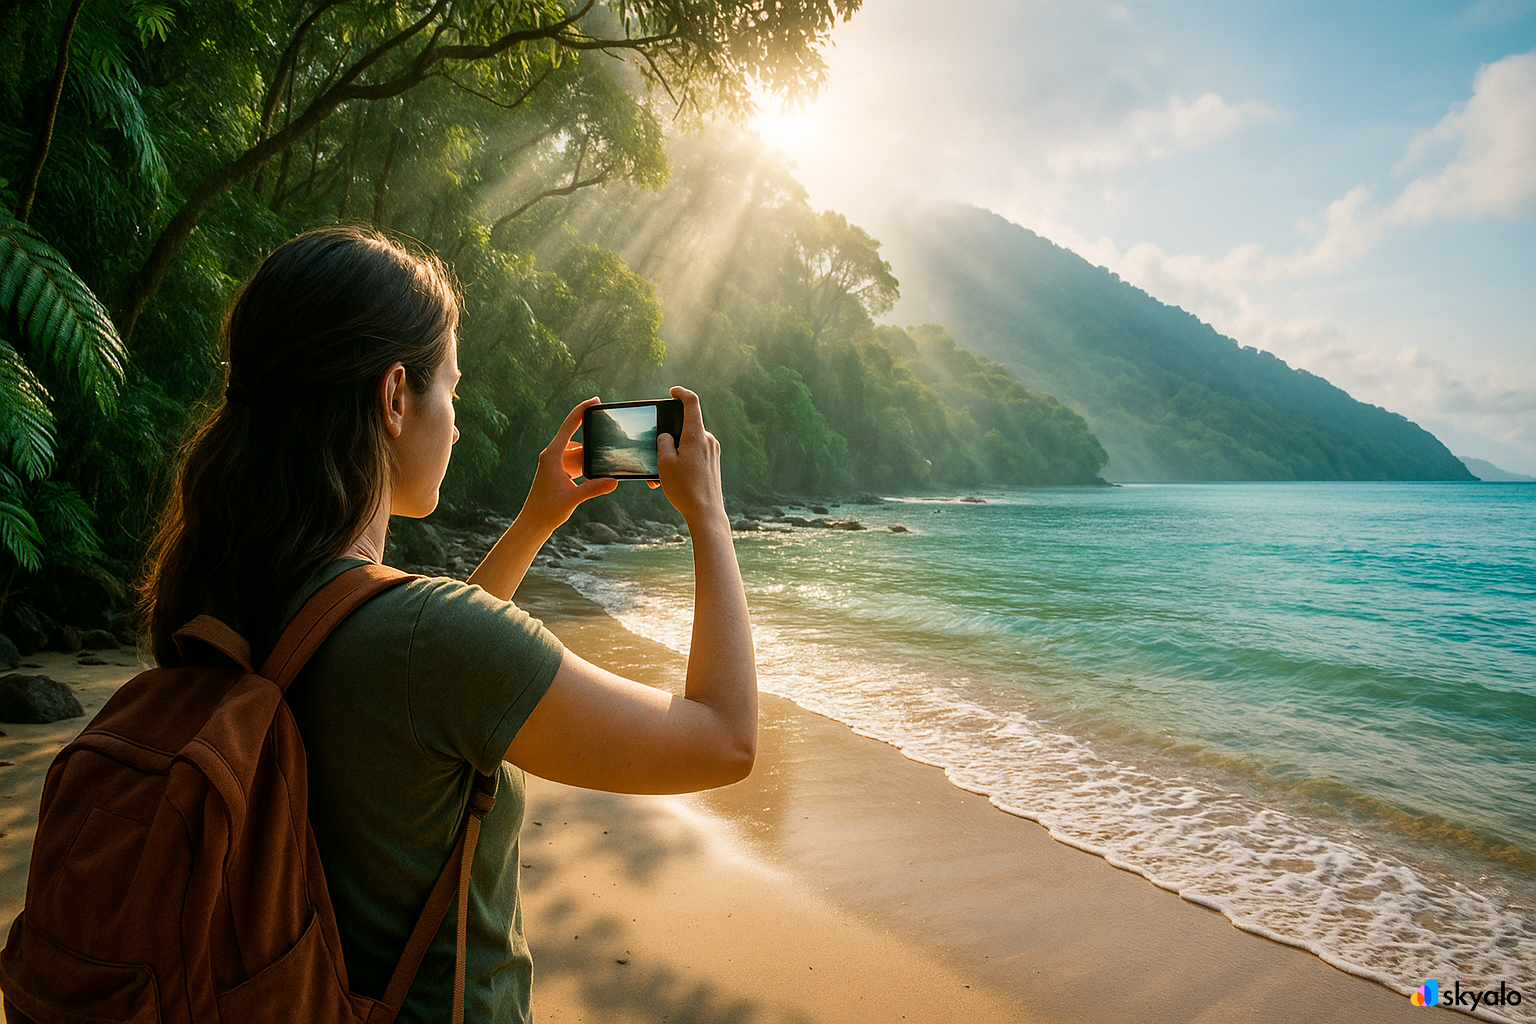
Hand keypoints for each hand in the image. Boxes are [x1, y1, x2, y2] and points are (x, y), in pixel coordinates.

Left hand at [519, 397, 617, 533]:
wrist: (534, 522)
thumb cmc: (547, 510)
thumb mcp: (572, 499)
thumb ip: (593, 489)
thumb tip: (614, 481)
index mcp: (552, 455)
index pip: (569, 426)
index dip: (582, 411)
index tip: (595, 400)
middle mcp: (552, 455)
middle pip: (576, 437)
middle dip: (593, 436)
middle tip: (610, 432)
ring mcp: (555, 463)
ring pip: (577, 451)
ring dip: (590, 453)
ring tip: (606, 456)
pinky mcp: (558, 471)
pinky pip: (575, 460)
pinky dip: (587, 462)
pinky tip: (597, 469)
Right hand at [657, 386, 725, 526]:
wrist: (706, 513)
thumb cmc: (685, 489)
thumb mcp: (664, 463)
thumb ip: (663, 443)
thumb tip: (666, 435)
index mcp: (696, 436)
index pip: (692, 403)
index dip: (681, 393)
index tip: (672, 392)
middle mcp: (708, 440)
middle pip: (685, 427)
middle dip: (669, 437)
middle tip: (654, 453)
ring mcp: (712, 452)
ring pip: (688, 444)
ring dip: (672, 454)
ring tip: (658, 476)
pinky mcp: (713, 463)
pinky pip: (694, 456)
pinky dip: (681, 462)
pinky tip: (669, 480)